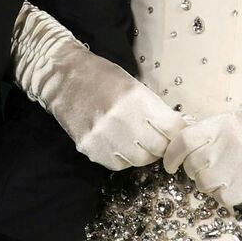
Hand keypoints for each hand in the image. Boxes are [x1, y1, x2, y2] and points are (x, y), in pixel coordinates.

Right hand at [11, 2, 185, 167]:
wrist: (62, 77)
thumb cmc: (102, 76)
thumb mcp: (134, 84)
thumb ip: (155, 108)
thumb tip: (179, 128)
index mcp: (136, 99)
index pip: (171, 129)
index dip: (178, 132)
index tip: (177, 132)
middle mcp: (121, 120)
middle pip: (158, 148)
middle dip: (162, 144)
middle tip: (159, 137)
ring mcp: (104, 137)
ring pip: (139, 160)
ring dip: (143, 153)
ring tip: (138, 140)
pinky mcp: (90, 149)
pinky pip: (118, 164)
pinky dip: (124, 157)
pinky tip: (120, 143)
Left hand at [162, 110, 241, 207]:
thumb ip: (215, 131)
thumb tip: (187, 144)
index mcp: (224, 123)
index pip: (184, 139)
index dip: (172, 155)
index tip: (170, 165)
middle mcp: (227, 142)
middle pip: (193, 165)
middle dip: (197, 173)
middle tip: (213, 171)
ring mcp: (238, 164)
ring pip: (205, 184)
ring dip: (212, 187)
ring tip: (230, 179)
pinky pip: (224, 198)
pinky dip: (228, 197)